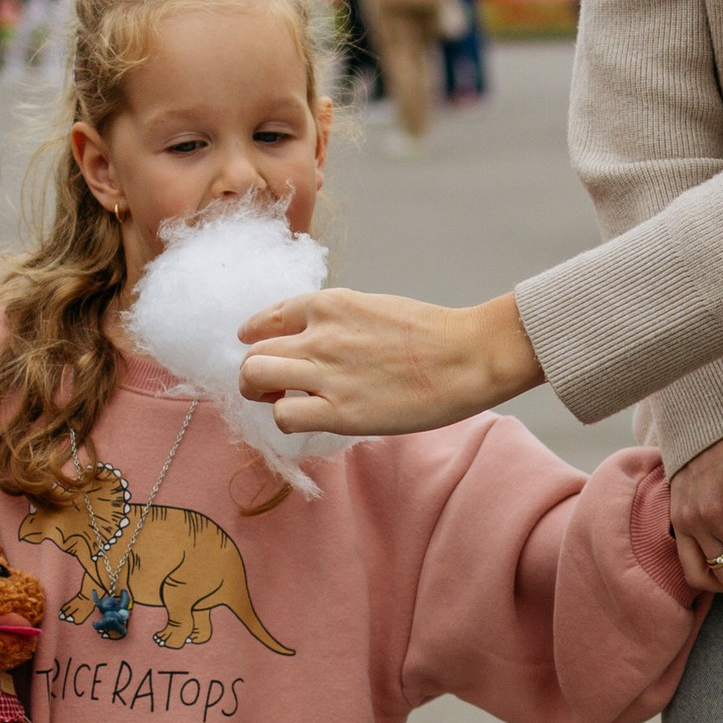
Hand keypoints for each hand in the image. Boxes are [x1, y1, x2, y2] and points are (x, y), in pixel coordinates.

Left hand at [239, 289, 545, 433]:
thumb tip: (320, 343)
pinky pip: (284, 416)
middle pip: (253, 353)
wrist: (469, 355)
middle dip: (254, 371)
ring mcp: (327, 372)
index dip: (256, 336)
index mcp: (330, 304)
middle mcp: (320, 334)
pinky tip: (308, 419)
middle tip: (270, 386)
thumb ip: (341, 322)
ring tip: (278, 402)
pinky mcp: (340, 411)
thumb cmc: (435, 335)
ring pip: (255, 378)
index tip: (254, 346)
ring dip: (258, 393)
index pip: (269, 318)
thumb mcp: (376, 308)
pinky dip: (286, 419)